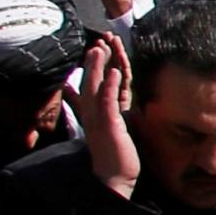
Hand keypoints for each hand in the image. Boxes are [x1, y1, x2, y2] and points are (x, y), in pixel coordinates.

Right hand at [66, 35, 134, 197]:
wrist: (117, 175)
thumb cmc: (119, 150)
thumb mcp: (116, 124)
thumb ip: (114, 107)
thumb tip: (122, 96)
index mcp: (99, 110)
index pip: (99, 81)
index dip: (102, 63)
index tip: (102, 45)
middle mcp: (95, 111)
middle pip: (94, 79)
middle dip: (96, 59)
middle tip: (100, 39)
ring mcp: (100, 117)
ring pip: (96, 86)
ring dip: (99, 66)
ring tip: (101, 47)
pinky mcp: (109, 125)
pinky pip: (108, 101)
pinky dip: (111, 85)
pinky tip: (116, 72)